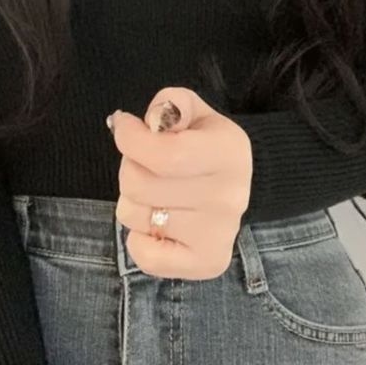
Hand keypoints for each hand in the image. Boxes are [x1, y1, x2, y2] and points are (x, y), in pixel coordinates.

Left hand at [107, 86, 252, 279]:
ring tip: (155, 190)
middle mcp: (228, 198)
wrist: (241, 183)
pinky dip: (139, 237)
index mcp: (228, 153)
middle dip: (129, 165)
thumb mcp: (195, 111)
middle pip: (138, 185)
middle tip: (143, 161)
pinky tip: (159, 221)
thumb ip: (172, 103)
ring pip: (132, 216)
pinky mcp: (207, 264)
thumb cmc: (206, 142)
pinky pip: (141, 254)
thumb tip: (152, 120)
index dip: (130, 138)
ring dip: (132, 199)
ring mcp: (218, 235)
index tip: (124, 126)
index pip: (163, 155)